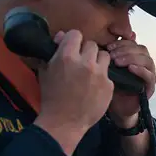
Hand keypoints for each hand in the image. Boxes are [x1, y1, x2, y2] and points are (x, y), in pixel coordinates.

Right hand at [34, 30, 113, 155]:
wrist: (64, 122)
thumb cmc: (51, 97)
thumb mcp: (46, 71)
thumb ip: (54, 52)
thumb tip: (61, 36)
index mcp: (67, 56)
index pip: (76, 34)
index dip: (73, 40)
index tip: (72, 47)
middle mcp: (86, 62)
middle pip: (92, 45)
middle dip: (86, 51)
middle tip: (81, 62)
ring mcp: (100, 74)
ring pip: (105, 56)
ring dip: (98, 61)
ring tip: (91, 71)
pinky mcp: (109, 85)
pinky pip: (108, 74)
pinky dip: (102, 78)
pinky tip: (94, 87)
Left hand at [106, 36, 155, 125]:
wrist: (116, 108)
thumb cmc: (110, 87)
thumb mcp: (107, 68)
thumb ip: (108, 56)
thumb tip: (102, 42)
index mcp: (135, 57)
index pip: (133, 43)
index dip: (121, 43)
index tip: (108, 47)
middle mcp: (144, 64)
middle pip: (141, 49)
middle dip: (125, 50)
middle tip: (112, 55)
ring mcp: (149, 75)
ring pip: (147, 60)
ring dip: (132, 58)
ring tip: (118, 62)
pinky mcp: (150, 87)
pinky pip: (149, 76)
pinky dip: (141, 70)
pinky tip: (130, 68)